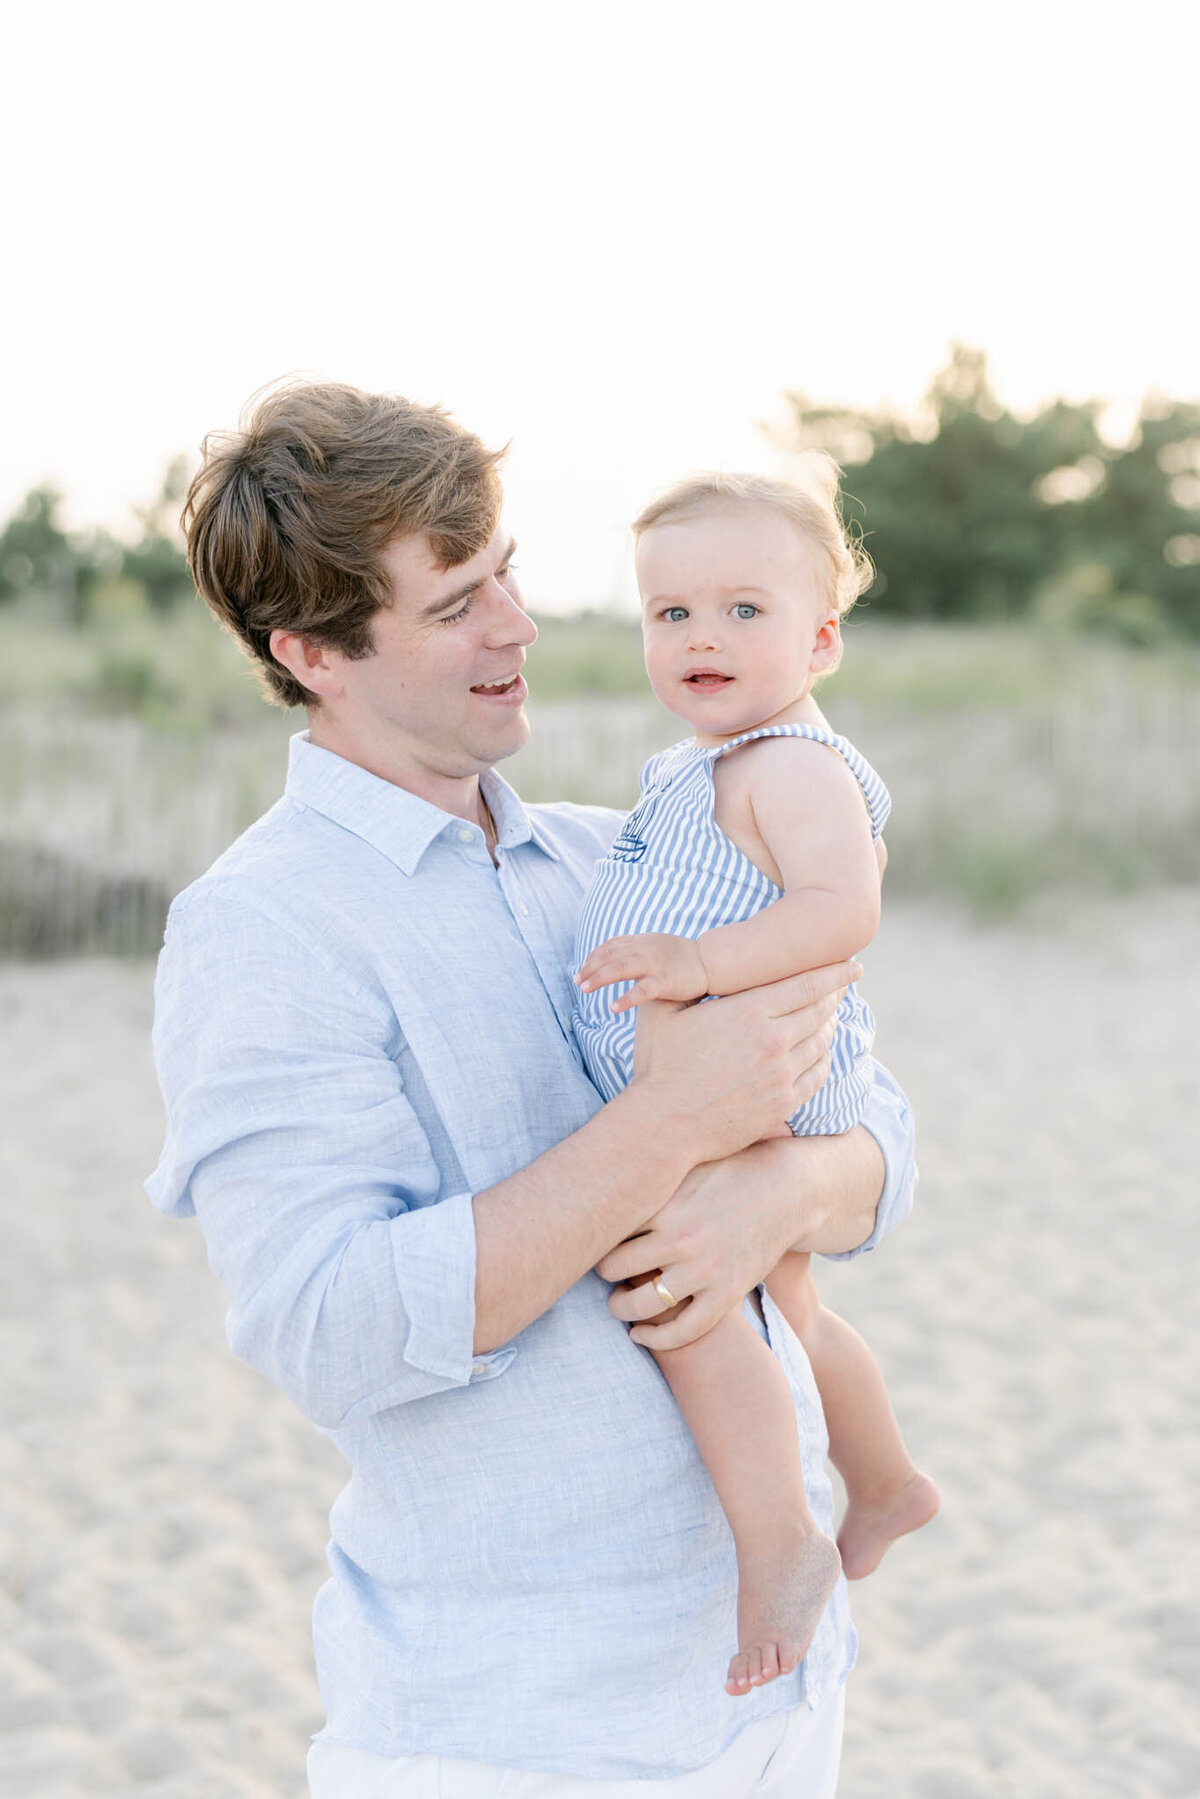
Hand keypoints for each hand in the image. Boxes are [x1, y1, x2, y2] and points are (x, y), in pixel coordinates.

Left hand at [575, 931, 707, 1010]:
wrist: (711, 960)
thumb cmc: (683, 957)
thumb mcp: (657, 945)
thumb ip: (638, 949)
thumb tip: (618, 957)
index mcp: (642, 941)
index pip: (611, 946)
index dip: (594, 957)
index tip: (582, 969)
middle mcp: (644, 950)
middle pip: (610, 957)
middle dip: (590, 969)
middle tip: (577, 981)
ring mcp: (654, 964)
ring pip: (620, 969)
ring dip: (599, 979)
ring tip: (584, 990)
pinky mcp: (665, 981)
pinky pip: (641, 991)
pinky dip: (625, 999)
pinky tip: (612, 1008)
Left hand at [596, 1139, 808, 1349]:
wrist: (787, 1189)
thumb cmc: (729, 1170)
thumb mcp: (687, 1163)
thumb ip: (649, 1175)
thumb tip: (599, 1170)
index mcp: (666, 1203)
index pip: (608, 1230)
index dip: (594, 1237)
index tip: (589, 1240)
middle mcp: (681, 1238)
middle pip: (616, 1268)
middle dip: (602, 1272)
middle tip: (601, 1272)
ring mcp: (705, 1269)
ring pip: (643, 1303)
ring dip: (621, 1308)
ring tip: (618, 1305)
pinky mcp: (728, 1293)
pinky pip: (684, 1330)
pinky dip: (657, 1339)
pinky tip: (640, 1336)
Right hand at [627, 959, 855, 1173]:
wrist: (663, 1125)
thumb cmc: (658, 1066)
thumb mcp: (662, 1012)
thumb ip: (684, 983)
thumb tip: (694, 963)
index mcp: (747, 1012)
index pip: (806, 985)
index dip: (834, 973)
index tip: (851, 965)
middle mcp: (772, 1041)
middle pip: (820, 1010)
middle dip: (836, 994)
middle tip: (845, 984)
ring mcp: (780, 1075)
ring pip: (821, 1043)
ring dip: (830, 1026)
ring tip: (830, 1016)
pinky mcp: (782, 1104)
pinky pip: (816, 1076)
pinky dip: (824, 1059)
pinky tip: (821, 1053)